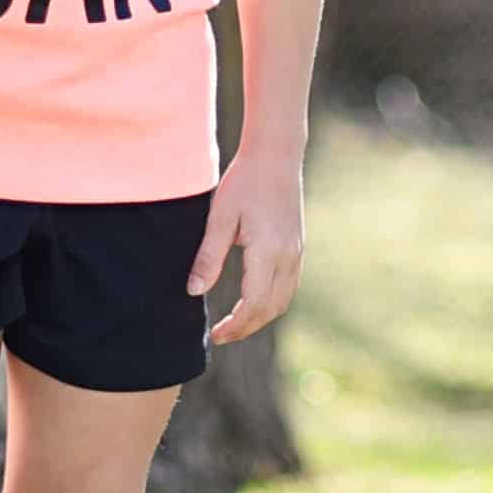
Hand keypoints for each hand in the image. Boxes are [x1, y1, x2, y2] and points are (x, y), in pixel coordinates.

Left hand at [187, 142, 305, 347]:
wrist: (276, 156)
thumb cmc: (244, 182)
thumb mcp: (220, 218)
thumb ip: (208, 257)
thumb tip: (194, 291)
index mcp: (267, 252)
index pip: (253, 304)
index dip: (235, 326)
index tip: (216, 335)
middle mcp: (287, 257)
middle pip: (270, 309)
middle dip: (246, 327)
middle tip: (222, 335)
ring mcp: (296, 253)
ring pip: (283, 300)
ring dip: (260, 318)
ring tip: (236, 323)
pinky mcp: (298, 247)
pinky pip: (289, 286)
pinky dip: (272, 302)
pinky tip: (255, 301)